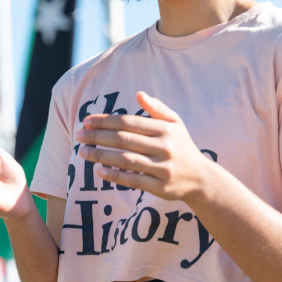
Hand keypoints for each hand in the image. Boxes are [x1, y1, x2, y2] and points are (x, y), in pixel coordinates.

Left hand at [76, 92, 214, 202]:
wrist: (202, 179)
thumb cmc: (183, 147)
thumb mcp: (176, 124)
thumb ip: (157, 109)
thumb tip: (139, 94)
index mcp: (166, 129)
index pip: (129, 122)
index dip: (105, 121)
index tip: (87, 121)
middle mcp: (165, 147)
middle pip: (124, 140)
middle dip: (98, 137)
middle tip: (79, 135)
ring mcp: (162, 168)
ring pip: (126, 160)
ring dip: (101, 155)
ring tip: (83, 152)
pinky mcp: (160, 187)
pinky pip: (133, 180)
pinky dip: (115, 176)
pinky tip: (99, 171)